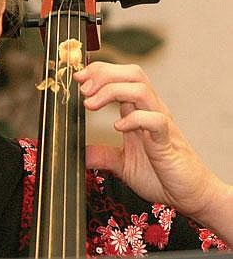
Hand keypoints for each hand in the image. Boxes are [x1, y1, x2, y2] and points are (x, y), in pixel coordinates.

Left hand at [73, 62, 226, 222]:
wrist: (190, 195)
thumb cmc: (161, 176)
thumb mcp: (122, 164)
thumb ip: (102, 155)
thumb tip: (80, 153)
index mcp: (139, 110)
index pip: (121, 76)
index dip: (99, 71)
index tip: (78, 78)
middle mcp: (150, 110)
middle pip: (132, 74)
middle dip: (103, 74)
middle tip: (82, 89)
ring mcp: (160, 123)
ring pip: (141, 89)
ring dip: (111, 91)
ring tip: (90, 104)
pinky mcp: (167, 141)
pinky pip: (155, 120)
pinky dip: (134, 119)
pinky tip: (118, 127)